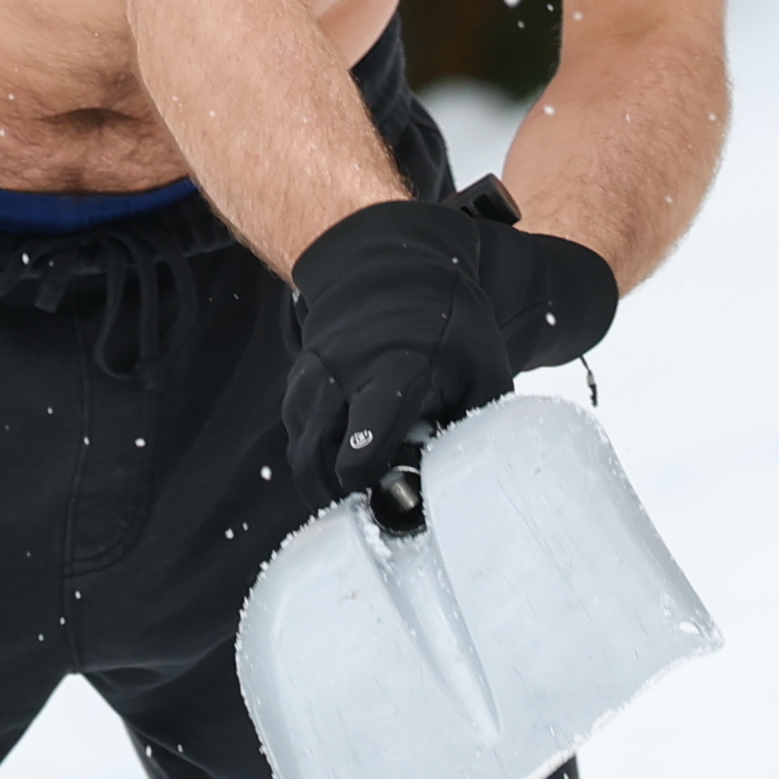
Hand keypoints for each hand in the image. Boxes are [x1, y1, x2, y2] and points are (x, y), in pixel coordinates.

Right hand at [276, 192, 619, 500]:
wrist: (395, 264)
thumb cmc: (447, 321)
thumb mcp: (481, 363)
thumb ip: (479, 420)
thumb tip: (477, 479)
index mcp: (394, 369)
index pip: (367, 434)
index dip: (365, 474)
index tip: (381, 497)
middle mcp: (343, 372)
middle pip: (315, 455)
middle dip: (335, 494)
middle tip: (368, 513)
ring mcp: (315, 374)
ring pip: (300, 449)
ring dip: (321, 480)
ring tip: (357, 495)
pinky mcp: (301, 377)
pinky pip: (297, 431)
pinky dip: (314, 455)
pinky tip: (344, 462)